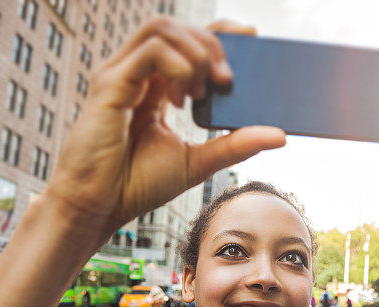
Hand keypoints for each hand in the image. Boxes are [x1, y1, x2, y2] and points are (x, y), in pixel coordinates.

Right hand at [45, 17, 285, 246]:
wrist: (99, 206)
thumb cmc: (136, 184)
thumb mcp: (198, 161)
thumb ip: (235, 144)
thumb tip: (279, 135)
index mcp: (154, 86)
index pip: (186, 39)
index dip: (218, 31)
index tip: (251, 37)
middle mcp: (136, 74)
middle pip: (176, 28)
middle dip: (211, 44)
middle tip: (227, 80)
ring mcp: (120, 74)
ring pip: (161, 29)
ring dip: (194, 51)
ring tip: (204, 88)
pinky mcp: (110, 84)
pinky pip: (150, 51)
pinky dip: (176, 65)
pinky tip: (182, 96)